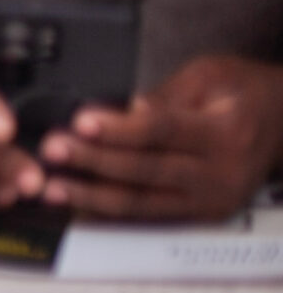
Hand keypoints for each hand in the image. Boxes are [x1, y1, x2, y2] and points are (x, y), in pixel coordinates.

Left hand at [36, 55, 282, 221]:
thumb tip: (124, 108)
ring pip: (143, 202)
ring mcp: (213, 202)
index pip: (164, 131)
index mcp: (226, 133)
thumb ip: (166, 94)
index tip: (79, 121)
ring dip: (92, 195)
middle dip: (94, 161)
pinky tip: (75, 205)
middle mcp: (223, 174)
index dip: (119, 129)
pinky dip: (109, 212)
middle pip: (147, 171)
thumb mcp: (209, 75)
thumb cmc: (241, 92)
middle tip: (51, 149)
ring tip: (51, 186)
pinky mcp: (202, 217)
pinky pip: (149, 217)